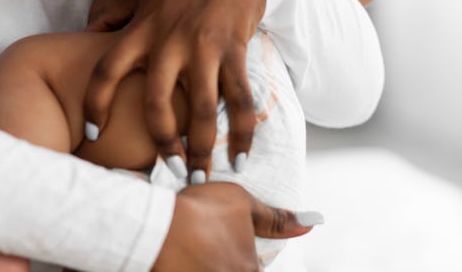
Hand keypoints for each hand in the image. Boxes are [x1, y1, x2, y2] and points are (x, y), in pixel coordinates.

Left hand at [83, 0, 263, 182]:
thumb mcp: (148, 0)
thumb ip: (127, 23)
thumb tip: (99, 35)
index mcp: (140, 28)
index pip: (105, 70)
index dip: (94, 104)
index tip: (90, 135)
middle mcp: (167, 39)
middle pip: (155, 103)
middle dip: (161, 143)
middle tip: (167, 172)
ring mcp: (202, 45)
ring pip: (200, 109)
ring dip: (202, 149)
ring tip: (201, 177)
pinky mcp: (234, 48)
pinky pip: (239, 98)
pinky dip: (242, 131)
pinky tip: (242, 154)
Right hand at [154, 182, 320, 270]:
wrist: (156, 226)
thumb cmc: (199, 211)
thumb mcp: (241, 203)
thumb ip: (275, 218)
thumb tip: (312, 222)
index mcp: (249, 269)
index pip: (252, 265)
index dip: (237, 252)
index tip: (220, 244)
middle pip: (232, 268)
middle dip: (221, 260)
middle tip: (204, 242)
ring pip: (211, 270)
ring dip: (205, 263)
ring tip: (189, 249)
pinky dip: (187, 265)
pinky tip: (177, 257)